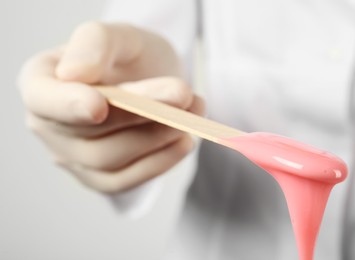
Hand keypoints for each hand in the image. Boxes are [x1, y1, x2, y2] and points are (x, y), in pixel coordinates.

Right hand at [19, 21, 203, 193]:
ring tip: (194, 112)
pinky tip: (185, 141)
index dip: (69, 105)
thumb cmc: (128, 57)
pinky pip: (126, 181)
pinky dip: (160, 162)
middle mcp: (49, 125)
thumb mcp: (119, 36)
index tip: (99, 106)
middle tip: (182, 95)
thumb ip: (95, 43)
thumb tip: (75, 74)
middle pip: (89, 132)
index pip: (45, 99)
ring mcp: (73, 156)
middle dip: (141, 114)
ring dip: (158, 136)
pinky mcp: (100, 177)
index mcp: (41, 82)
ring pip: (110, 160)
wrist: (148, 80)